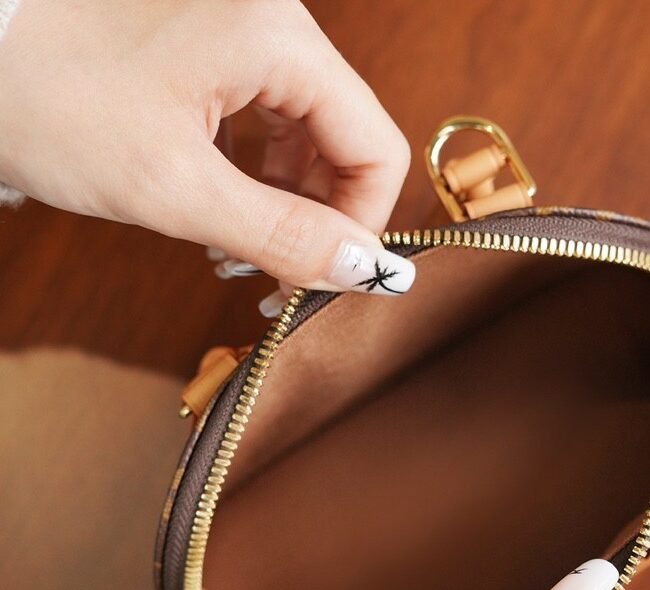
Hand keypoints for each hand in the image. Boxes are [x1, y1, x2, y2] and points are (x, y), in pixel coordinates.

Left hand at [0, 0, 414, 294]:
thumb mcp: (173, 186)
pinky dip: (255, 172)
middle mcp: (273, 22)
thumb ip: (283, 234)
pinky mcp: (211, 43)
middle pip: (346, 140)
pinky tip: (219, 206)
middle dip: (320, 218)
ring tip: (236, 248)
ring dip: (287, 201)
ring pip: (308, 134)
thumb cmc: (45, 96)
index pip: (376, 148)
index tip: (323, 276)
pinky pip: (267, 117)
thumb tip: (365, 271)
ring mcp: (241, 29)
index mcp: (278, 39)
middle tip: (274, 275)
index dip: (362, 225)